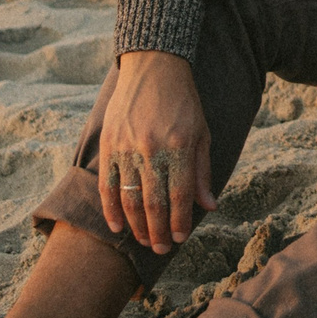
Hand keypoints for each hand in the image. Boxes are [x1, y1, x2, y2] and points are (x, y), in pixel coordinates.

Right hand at [99, 50, 217, 253]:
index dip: (180, 221)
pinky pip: (107, 185)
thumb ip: (202, 171)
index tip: (182, 238)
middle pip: (153, 203)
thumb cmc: (184, 103)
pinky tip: (116, 226)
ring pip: (130, 198)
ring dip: (136, 226)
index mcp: (180, 146)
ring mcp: (127, 147)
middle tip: (163, 250)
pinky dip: (111, 209)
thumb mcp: (202, 133)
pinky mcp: (109, 144)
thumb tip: (209, 206)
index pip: (180, 195)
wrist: (154, 67)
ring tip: (145, 242)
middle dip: (158, 232)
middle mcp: (152, 149)